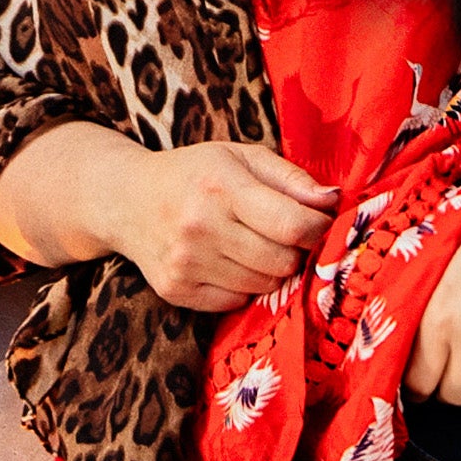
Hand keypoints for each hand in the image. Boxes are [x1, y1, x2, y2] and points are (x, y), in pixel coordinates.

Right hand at [103, 138, 337, 311]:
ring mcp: (186, 263)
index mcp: (221, 186)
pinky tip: (227, 261)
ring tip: (251, 244)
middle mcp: (201, 226)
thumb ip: (290, 177)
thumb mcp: (240, 157)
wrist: (127, 200)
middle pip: (282, 261)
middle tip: (282, 234)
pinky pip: (237, 303)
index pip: (292, 225)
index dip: (317, 228)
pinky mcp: (176, 290)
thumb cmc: (195, 174)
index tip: (318, 222)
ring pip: (263, 286)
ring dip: (269, 270)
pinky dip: (242, 287)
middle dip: (294, 250)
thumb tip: (333, 201)